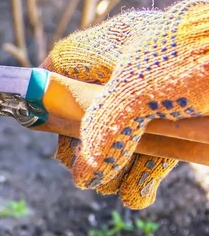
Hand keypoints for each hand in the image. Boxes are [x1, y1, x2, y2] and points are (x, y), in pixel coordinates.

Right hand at [41, 0, 208, 208]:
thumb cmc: (204, 59)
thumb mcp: (145, 89)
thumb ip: (106, 125)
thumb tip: (82, 173)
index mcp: (119, 43)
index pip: (66, 63)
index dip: (48, 92)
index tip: (43, 124)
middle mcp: (136, 67)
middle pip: (91, 107)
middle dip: (85, 143)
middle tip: (83, 169)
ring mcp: (162, 95)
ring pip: (123, 133)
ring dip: (114, 165)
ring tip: (114, 186)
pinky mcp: (185, 118)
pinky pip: (155, 147)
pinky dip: (143, 173)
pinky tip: (138, 192)